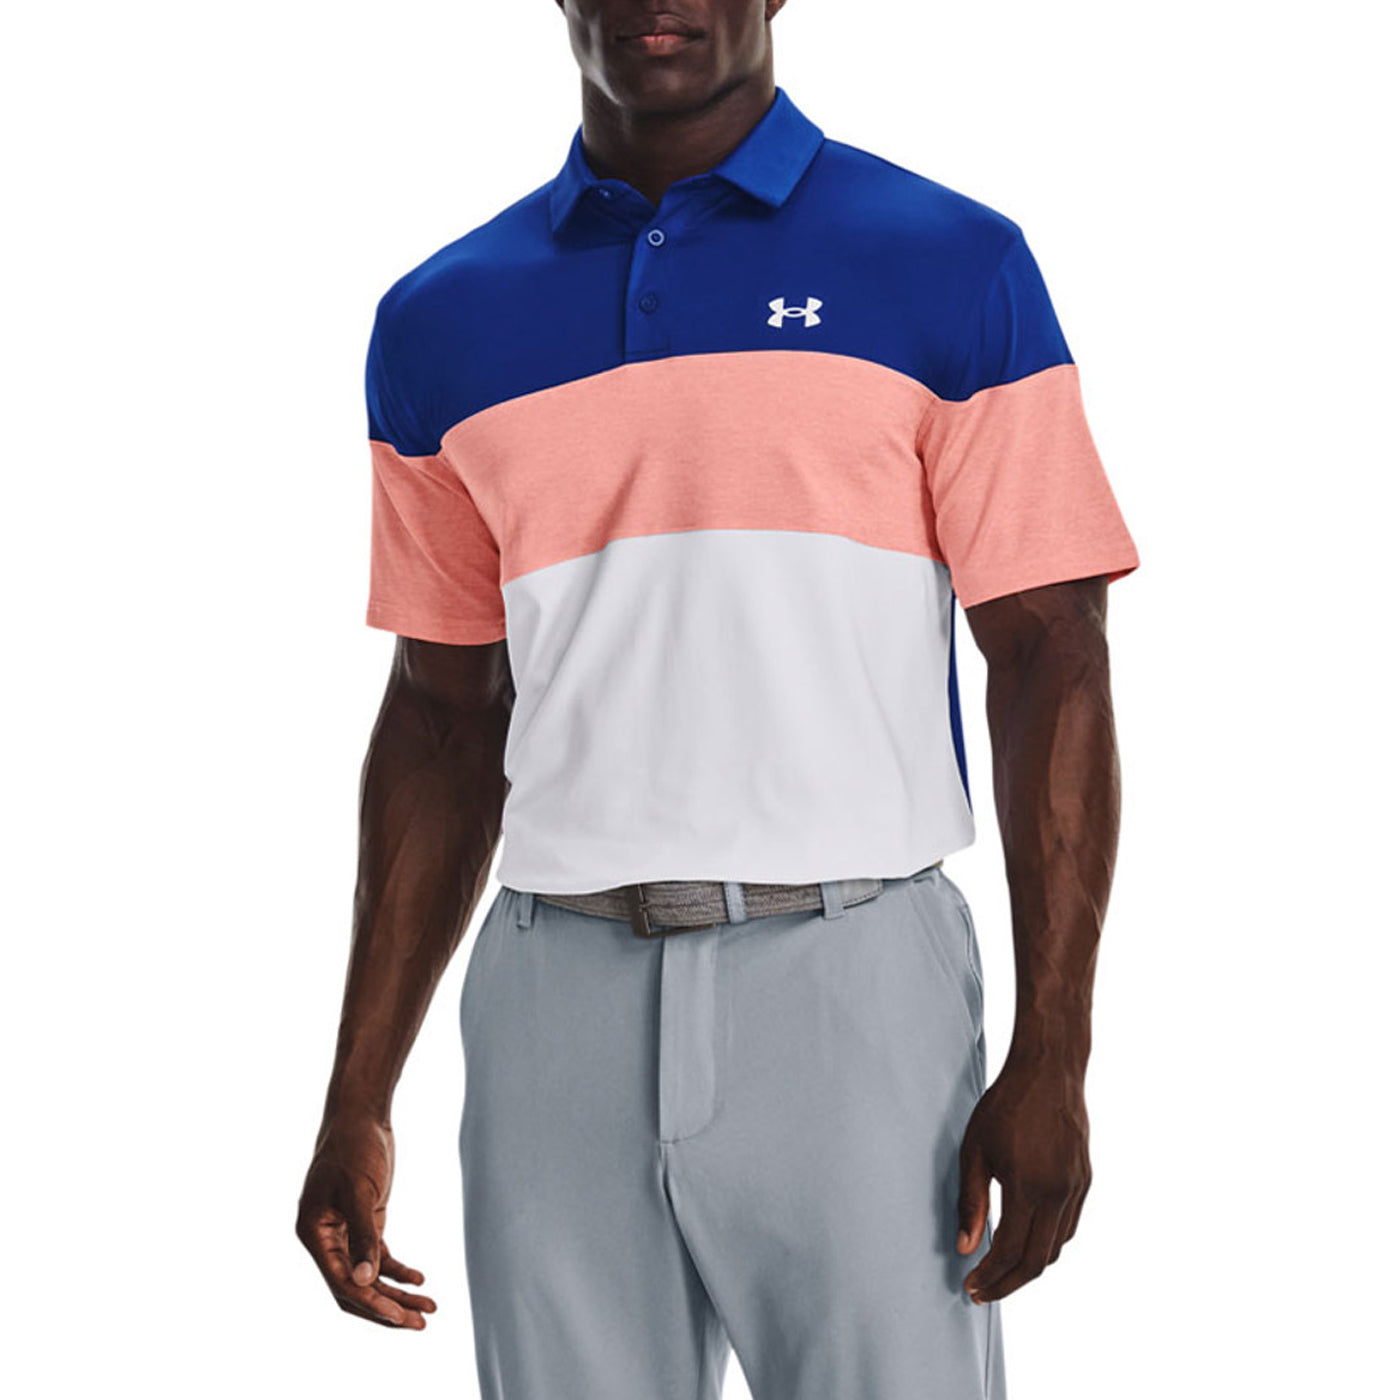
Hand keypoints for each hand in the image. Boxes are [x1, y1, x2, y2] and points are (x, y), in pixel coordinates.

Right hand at [296, 1115, 436, 1328]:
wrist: (360, 1115)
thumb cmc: (354, 1146)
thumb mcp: (361, 1191)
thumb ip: (363, 1235)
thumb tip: (367, 1280)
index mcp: (313, 1233)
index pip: (341, 1282)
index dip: (371, 1302)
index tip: (401, 1317)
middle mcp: (325, 1238)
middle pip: (355, 1287)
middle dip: (387, 1307)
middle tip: (421, 1323)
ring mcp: (343, 1232)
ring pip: (369, 1275)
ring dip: (396, 1293)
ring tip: (429, 1308)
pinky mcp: (362, 1221)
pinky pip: (378, 1256)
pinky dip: (397, 1270)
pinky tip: (420, 1280)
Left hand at [955, 1059, 1091, 1302]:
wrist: (1050, 1070)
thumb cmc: (1005, 1105)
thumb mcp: (975, 1150)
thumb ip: (971, 1201)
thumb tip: (966, 1247)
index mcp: (1029, 1187)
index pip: (1010, 1252)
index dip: (989, 1276)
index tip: (970, 1287)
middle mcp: (1059, 1194)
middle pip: (1038, 1261)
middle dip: (1008, 1283)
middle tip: (982, 1290)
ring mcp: (1077, 1188)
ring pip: (1057, 1247)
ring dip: (1029, 1266)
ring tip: (1000, 1269)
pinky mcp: (1085, 1180)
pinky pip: (1068, 1226)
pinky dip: (1047, 1243)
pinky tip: (1026, 1239)